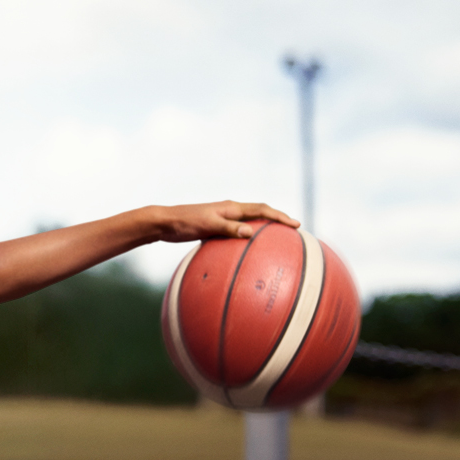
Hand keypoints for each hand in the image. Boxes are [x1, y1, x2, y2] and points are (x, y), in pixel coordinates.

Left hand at [154, 201, 298, 242]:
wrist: (164, 223)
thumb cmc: (184, 223)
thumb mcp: (207, 226)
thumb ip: (228, 228)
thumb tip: (250, 232)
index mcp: (231, 208)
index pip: (262, 209)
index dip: (279, 216)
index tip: (295, 224)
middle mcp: (229, 211)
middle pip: (259, 213)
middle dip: (277, 219)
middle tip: (293, 230)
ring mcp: (222, 219)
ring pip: (248, 222)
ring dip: (263, 228)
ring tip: (276, 240)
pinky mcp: (214, 227)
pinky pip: (236, 232)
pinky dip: (246, 238)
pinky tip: (246, 251)